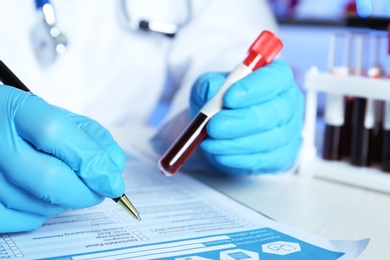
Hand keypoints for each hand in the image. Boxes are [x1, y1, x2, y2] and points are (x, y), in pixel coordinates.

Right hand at [0, 86, 125, 232]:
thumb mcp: (58, 115)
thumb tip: (115, 166)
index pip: (55, 133)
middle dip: (86, 191)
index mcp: (15, 108)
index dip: (90, 160)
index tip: (113, 180)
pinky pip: (18, 220)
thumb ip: (90, 136)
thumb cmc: (27, 125)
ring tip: (71, 186)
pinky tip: (47, 199)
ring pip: (36, 204)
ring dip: (67, 202)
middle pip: (47, 177)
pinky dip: (41, 216)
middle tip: (102, 191)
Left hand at [190, 59, 303, 174]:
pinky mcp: (281, 156)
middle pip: (273, 113)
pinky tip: (219, 153)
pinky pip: (261, 160)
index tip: (228, 98)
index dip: (253, 88)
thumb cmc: (222, 100)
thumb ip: (210, 83)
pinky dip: (236, 158)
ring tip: (209, 141)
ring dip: (234, 143)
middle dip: (240, 121)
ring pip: (266, 140)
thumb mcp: (211, 85)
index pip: (275, 78)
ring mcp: (288, 131)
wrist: (223, 127)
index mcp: (277, 76)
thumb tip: (212, 89)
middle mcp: (288, 102)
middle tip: (213, 126)